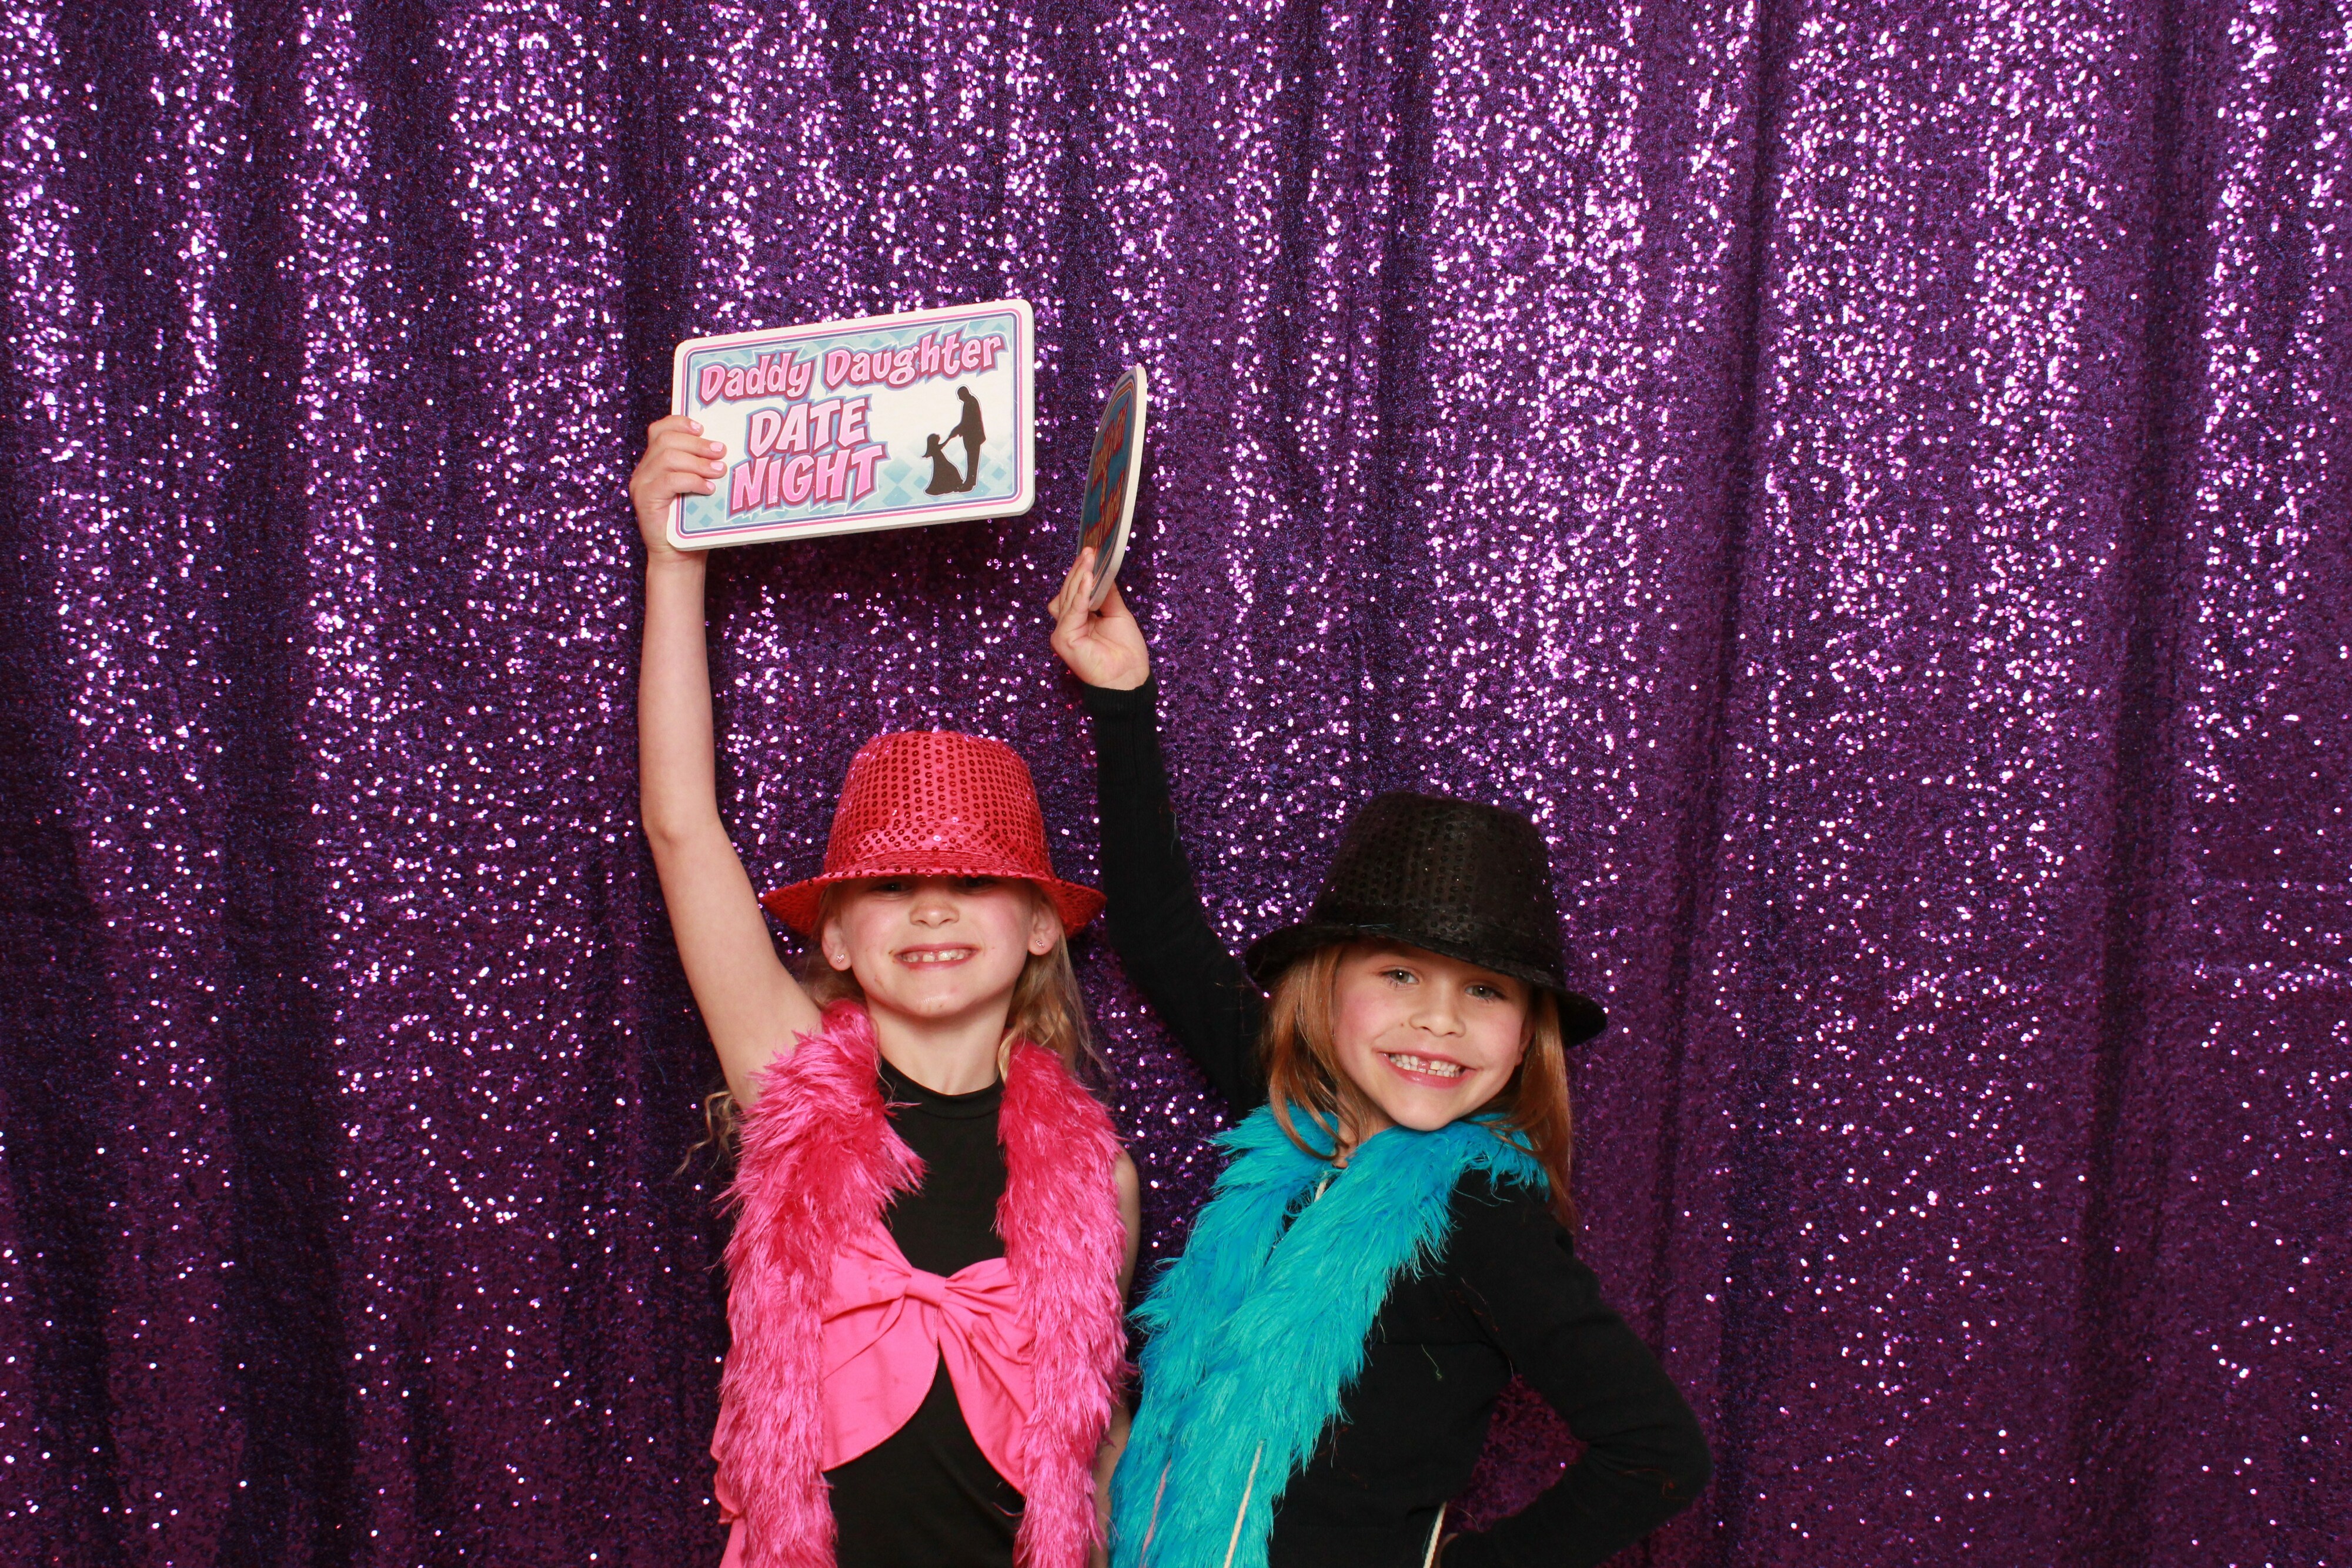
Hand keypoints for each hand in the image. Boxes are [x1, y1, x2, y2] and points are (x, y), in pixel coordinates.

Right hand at [628, 415, 726, 566]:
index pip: (660, 429)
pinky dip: (691, 480)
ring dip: (698, 461)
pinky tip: (708, 488)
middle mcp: (643, 470)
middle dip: (697, 443)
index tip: (703, 428)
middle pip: (666, 439)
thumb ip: (701, 466)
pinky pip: (669, 480)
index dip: (680, 423)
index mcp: (654, 462)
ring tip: (719, 471)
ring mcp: (641, 484)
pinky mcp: (645, 500)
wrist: (680, 556)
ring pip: (667, 457)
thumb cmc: (691, 522)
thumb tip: (725, 447)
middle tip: (721, 451)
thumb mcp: (698, 487)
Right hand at [1049, 549, 1151, 689]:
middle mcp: (1067, 626)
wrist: (1129, 678)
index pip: (1074, 592)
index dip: (1081, 572)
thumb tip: (1104, 572)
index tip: (1091, 553)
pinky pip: (1072, 610)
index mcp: (1078, 621)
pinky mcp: (1063, 639)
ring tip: (1090, 558)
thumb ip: (1107, 595)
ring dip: (1079, 576)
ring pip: (1068, 597)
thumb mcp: (1118, 614)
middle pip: (1068, 592)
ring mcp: (1063, 632)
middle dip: (1079, 570)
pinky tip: (1089, 578)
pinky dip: (1081, 593)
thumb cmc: (1126, 653)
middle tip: (1090, 551)